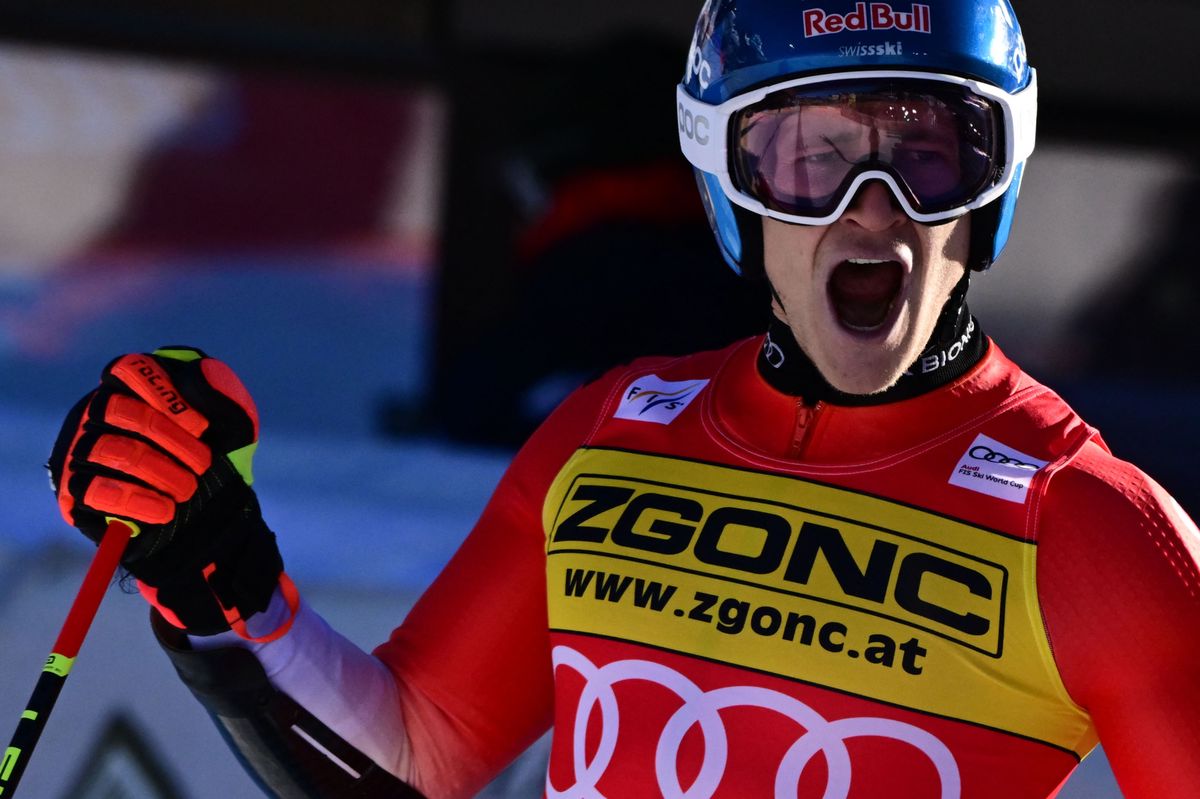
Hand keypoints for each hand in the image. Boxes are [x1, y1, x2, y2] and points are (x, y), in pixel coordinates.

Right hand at [48, 346, 286, 636]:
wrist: (212, 519)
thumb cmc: (219, 459)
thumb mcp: (236, 424)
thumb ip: (223, 391)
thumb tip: (198, 370)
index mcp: (134, 388)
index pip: (131, 369)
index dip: (165, 394)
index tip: (202, 427)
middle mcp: (100, 414)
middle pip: (118, 408)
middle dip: (169, 438)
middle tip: (204, 464)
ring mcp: (81, 452)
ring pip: (108, 449)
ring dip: (159, 471)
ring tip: (188, 490)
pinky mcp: (77, 493)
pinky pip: (94, 489)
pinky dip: (136, 500)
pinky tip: (165, 510)